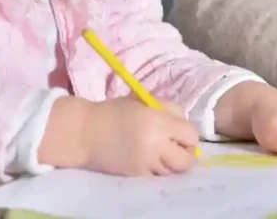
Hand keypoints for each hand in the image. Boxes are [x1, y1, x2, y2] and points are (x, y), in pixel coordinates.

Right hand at [78, 97, 199, 175]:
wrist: (84, 132)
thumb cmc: (115, 112)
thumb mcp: (146, 101)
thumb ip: (170, 109)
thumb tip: (186, 124)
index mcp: (159, 123)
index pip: (192, 136)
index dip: (189, 135)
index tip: (181, 132)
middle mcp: (155, 146)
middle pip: (186, 161)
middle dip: (186, 154)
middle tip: (176, 146)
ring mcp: (145, 163)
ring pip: (172, 171)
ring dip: (171, 162)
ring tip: (161, 152)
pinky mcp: (135, 175)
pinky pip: (156, 175)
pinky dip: (156, 168)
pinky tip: (148, 158)